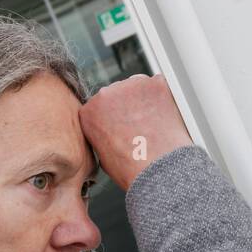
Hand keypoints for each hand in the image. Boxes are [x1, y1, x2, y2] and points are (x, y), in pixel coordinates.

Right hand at [78, 73, 192, 191]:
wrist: (156, 167)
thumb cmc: (131, 167)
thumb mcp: (103, 156)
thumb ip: (103, 135)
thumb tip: (113, 133)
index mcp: (89, 112)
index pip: (98, 106)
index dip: (112, 116)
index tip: (121, 125)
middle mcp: (106, 94)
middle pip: (117, 94)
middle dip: (127, 106)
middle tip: (139, 125)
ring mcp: (131, 85)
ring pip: (137, 87)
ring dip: (143, 100)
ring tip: (151, 122)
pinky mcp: (155, 84)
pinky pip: (158, 85)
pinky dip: (162, 97)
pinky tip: (163, 115)